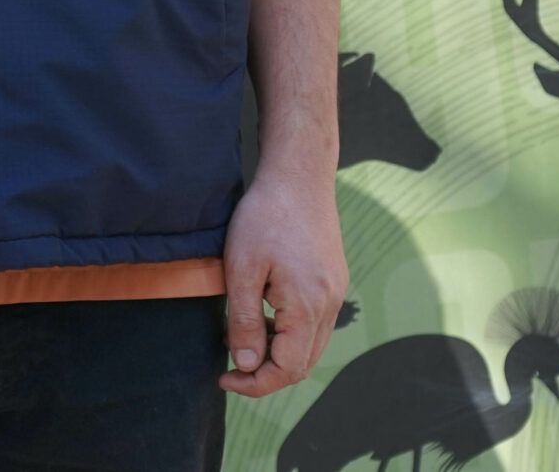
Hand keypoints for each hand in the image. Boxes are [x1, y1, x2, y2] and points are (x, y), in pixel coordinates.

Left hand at [218, 165, 348, 396]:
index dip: (254, 383)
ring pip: (311, 345)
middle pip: (303, 364)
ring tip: (240, 335)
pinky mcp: (334, 280)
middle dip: (266, 374)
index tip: (223, 377)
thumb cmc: (266, 215)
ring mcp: (335, 292)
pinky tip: (264, 312)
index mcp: (307, 307)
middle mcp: (329, 305)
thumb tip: (245, 365)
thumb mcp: (242, 268)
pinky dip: (289, 331)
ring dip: (278, 352)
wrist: (298, 175)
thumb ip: (245, 321)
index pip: (287, 369)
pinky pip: (315, 323)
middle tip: (230, 365)